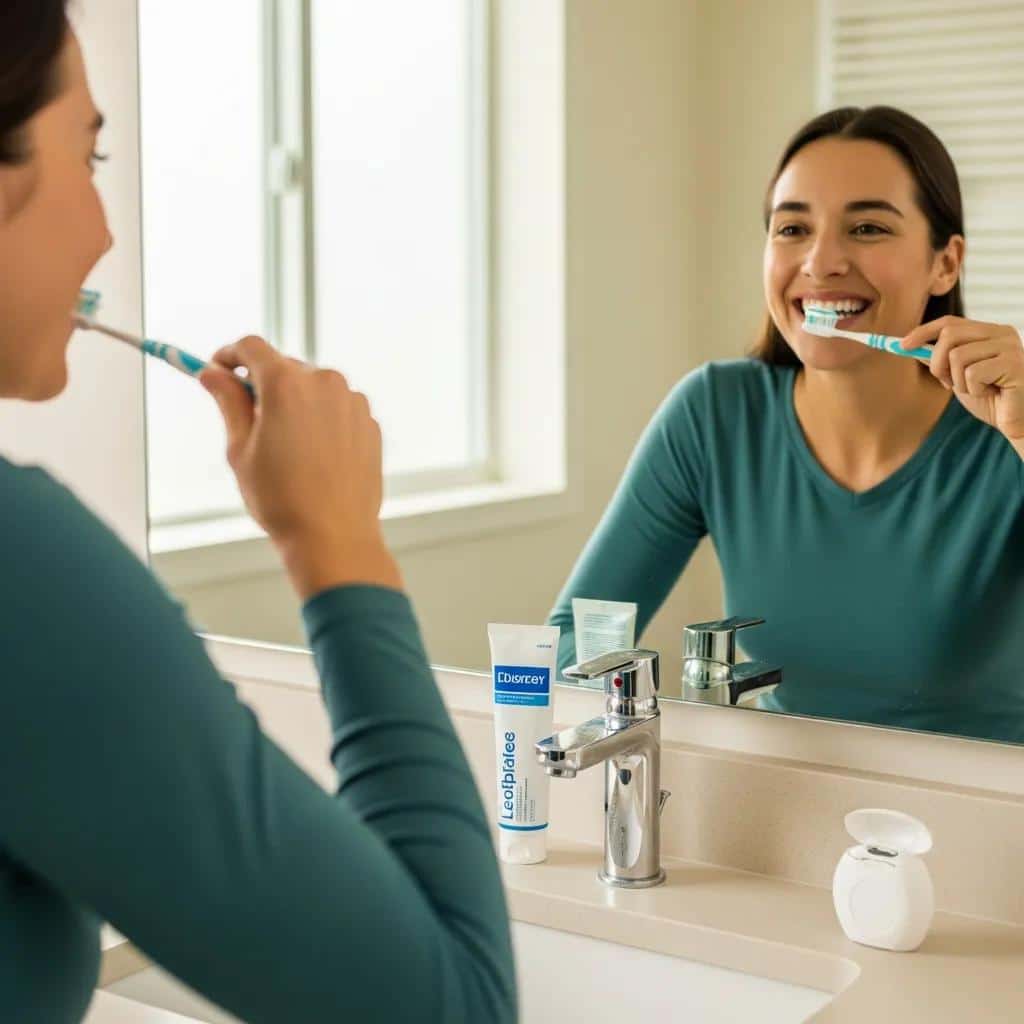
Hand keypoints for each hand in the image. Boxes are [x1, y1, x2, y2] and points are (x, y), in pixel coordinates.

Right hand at [199, 336, 401, 598]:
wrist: (334, 536)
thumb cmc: (281, 499)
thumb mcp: (240, 449)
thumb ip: (227, 402)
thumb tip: (212, 374)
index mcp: (286, 383)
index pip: (251, 347)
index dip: (229, 355)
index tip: (218, 370)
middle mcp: (324, 381)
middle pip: (284, 366)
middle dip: (262, 384)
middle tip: (247, 419)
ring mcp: (352, 400)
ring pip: (313, 387)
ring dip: (294, 402)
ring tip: (285, 447)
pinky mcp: (369, 421)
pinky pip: (337, 408)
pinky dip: (320, 419)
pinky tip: (313, 456)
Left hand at [900, 316, 1023, 445]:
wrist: (1018, 422)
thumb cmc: (992, 400)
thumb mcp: (959, 378)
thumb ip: (940, 361)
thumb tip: (910, 347)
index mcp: (990, 333)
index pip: (950, 322)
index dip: (923, 332)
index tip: (901, 346)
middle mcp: (1002, 334)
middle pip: (949, 334)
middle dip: (937, 362)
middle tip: (946, 383)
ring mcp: (1010, 347)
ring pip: (958, 355)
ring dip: (958, 380)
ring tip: (976, 389)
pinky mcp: (1014, 364)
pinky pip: (973, 373)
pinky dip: (973, 389)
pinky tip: (990, 393)